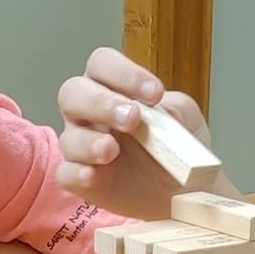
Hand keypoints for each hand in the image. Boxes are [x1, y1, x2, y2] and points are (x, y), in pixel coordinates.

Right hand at [56, 47, 218, 220]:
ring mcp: (83, 147)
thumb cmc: (178, 146)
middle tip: (131, 118)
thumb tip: (164, 111)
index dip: (124, 73)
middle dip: (100, 102)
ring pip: (69, 137)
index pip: (102, 64)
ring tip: (112, 150)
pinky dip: (77, 173)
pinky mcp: (83, 180)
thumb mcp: (187, 119)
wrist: (186, 189)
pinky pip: (67, 174)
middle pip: (73, 93)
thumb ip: (176, 109)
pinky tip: (94, 175)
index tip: (155, 94)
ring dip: (89, 141)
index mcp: (113, 88)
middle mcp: (90, 113)